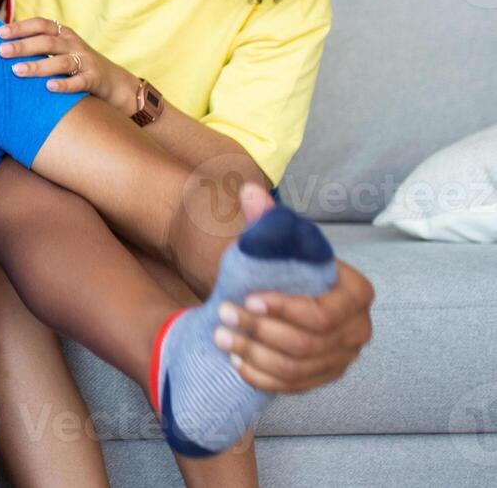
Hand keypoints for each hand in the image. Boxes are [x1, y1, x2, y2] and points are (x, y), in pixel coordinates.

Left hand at [0, 17, 139, 114]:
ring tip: (17, 71)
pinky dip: (64, 84)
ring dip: (37, 66)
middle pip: (47, 41)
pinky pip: (79, 82)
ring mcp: (86, 61)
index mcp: (64, 34)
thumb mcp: (60, 50)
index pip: (41, 24)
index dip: (20, 27)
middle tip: (1, 51)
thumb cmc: (78, 65)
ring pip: (60, 62)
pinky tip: (48, 87)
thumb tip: (2, 44)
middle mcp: (74, 44)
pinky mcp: (95, 79)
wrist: (116, 83)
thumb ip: (38, 45)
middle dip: (22, 46)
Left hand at [214, 185, 374, 393]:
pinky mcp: (324, 378)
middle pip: (305, 343)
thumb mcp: (273, 242)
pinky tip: (236, 362)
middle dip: (259, 330)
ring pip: (296, 367)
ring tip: (220, 335)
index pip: (322, 313)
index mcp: (356, 293)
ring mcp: (343, 358)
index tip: (248, 298)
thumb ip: (266, 220)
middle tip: (222, 313)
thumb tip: (250, 191)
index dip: (285, 310)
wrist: (283, 296)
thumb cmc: (281, 266)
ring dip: (254, 353)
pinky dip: (263, 377)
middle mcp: (358, 330)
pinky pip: (294, 387)